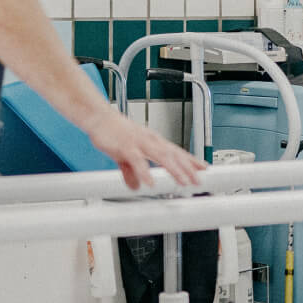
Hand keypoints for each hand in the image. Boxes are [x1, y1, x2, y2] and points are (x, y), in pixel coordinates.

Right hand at [87, 112, 205, 188]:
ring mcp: (139, 142)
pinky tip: (150, 183)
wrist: (98, 117)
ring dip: (175, 170)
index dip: (191, 160)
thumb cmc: (115, 132)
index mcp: (154, 141)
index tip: (204, 169)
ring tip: (184, 183)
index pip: (177, 151)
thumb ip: (133, 171)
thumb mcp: (126, 155)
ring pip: (162, 157)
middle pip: (174, 155)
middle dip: (188, 169)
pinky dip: (145, 172)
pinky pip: (138, 161)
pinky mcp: (126, 146)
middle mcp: (150, 140)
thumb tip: (136, 185)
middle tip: (198, 181)